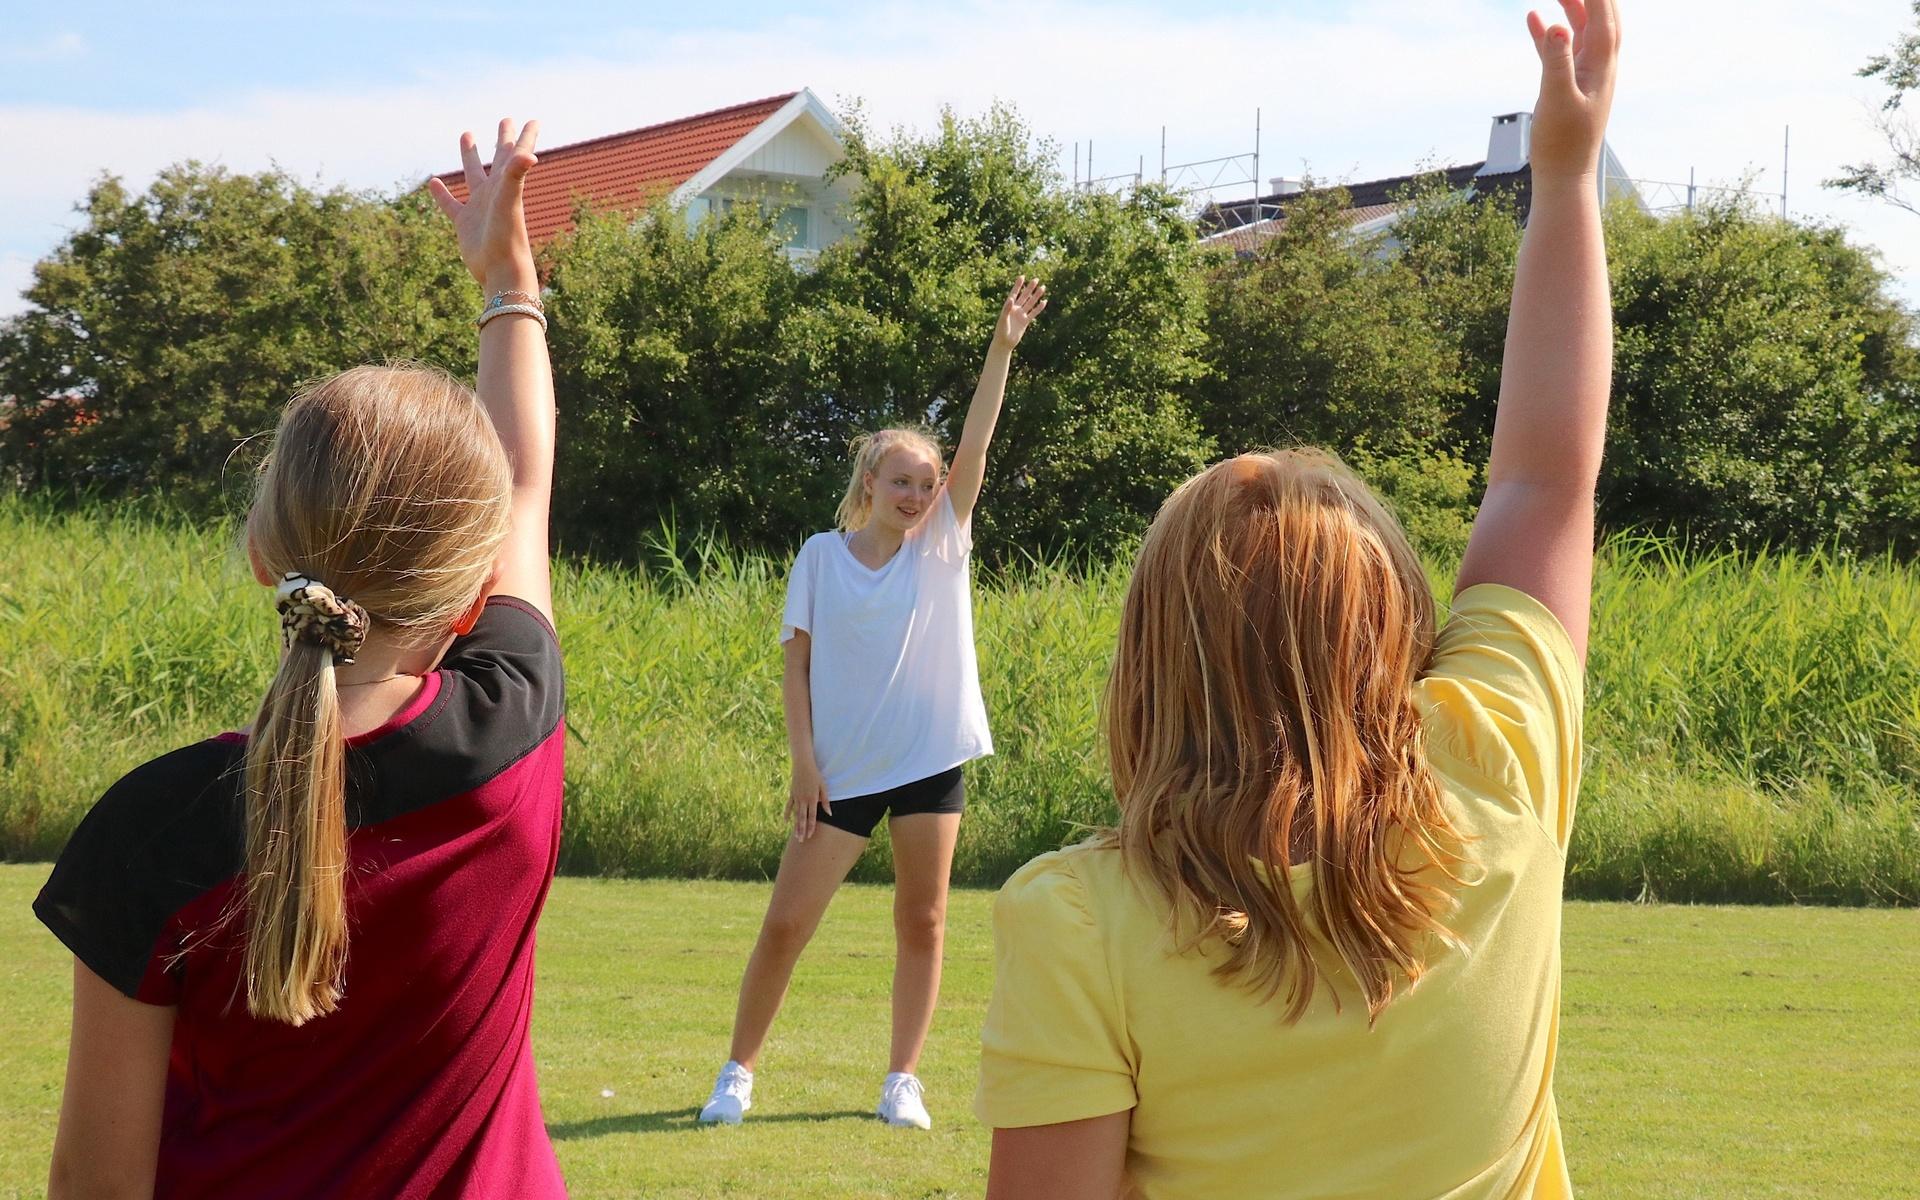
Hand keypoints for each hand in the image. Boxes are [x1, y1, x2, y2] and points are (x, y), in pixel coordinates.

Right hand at [428, 118, 540, 289]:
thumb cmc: (507, 237)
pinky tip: (434, 181)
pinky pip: (450, 204)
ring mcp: (479, 206)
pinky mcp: (464, 223)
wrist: (499, 271)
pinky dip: (442, 194)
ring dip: (471, 156)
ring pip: (474, 174)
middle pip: (500, 158)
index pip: (518, 153)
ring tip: (466, 133)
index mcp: (508, 183)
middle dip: (503, 138)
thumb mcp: (509, 200)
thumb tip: (530, 154)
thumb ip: (515, 175)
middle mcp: (496, 192)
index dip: (526, 136)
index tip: (534, 120)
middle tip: (504, 120)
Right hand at [787, 761, 831, 839]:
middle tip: (801, 841)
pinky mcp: (791, 794)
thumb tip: (829, 814)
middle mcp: (803, 800)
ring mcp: (796, 797)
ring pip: (796, 814)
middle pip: (803, 818)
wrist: (803, 765)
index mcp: (812, 799)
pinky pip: (789, 806)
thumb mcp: (823, 787)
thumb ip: (825, 801)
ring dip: (795, 825)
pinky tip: (786, 821)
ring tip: (796, 835)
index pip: (812, 816)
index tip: (810, 836)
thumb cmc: (816, 775)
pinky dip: (787, 814)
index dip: (811, 827)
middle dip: (802, 830)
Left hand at [991, 276, 1047, 351]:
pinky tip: (1044, 302)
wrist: (1004, 343)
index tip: (1022, 276)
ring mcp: (1021, 315)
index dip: (1018, 285)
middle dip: (1030, 288)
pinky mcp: (1025, 321)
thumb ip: (1007, 308)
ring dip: (1036, 296)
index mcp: (1008, 306)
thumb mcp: (1003, 318)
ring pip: (1030, 303)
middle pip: (1024, 296)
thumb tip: (1011, 299)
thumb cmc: (1001, 331)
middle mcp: (1015, 309)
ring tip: (1043, 288)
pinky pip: (1033, 313)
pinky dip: (1039, 308)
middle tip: (1036, 279)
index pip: (1014, 293)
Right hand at [1525, 0, 1620, 180]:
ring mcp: (1584, 75)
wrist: (1564, 177)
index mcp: (1602, 66)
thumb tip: (1560, 25)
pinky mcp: (1568, 86)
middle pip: (1600, 17)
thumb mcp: (1557, 100)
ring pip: (1582, 29)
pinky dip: (1549, 32)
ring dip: (1572, 5)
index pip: (1603, 17)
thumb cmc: (1563, 144)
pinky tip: (1534, 18)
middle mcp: (1599, 66)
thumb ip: (1557, 61)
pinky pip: (1560, 50)